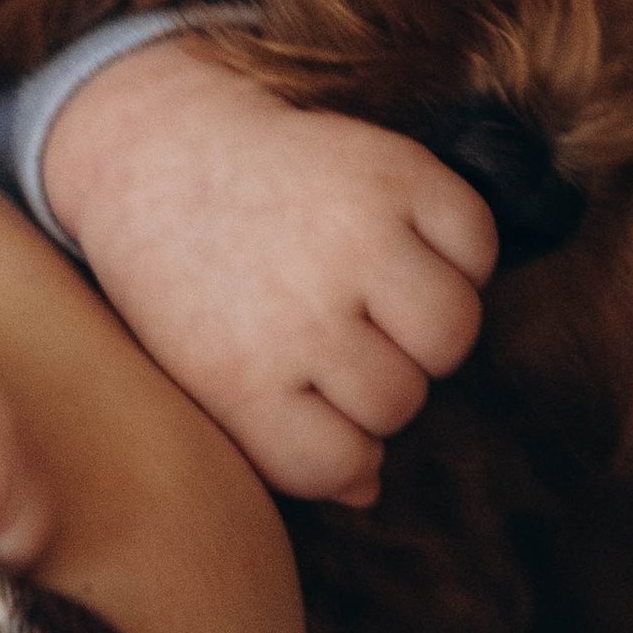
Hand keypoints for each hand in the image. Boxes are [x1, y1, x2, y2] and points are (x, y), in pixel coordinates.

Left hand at [41, 42, 493, 504]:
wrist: (156, 147)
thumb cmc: (185, 279)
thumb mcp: (205, 377)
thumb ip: (281, 444)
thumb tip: (370, 485)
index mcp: (241, 376)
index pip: (339, 464)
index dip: (340, 444)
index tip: (311, 401)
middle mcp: (300, 309)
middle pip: (400, 402)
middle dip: (378, 376)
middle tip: (336, 329)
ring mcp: (353, 235)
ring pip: (452, 334)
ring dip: (427, 325)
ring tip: (381, 294)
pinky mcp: (394, 170)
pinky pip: (476, 244)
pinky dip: (458, 249)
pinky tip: (406, 239)